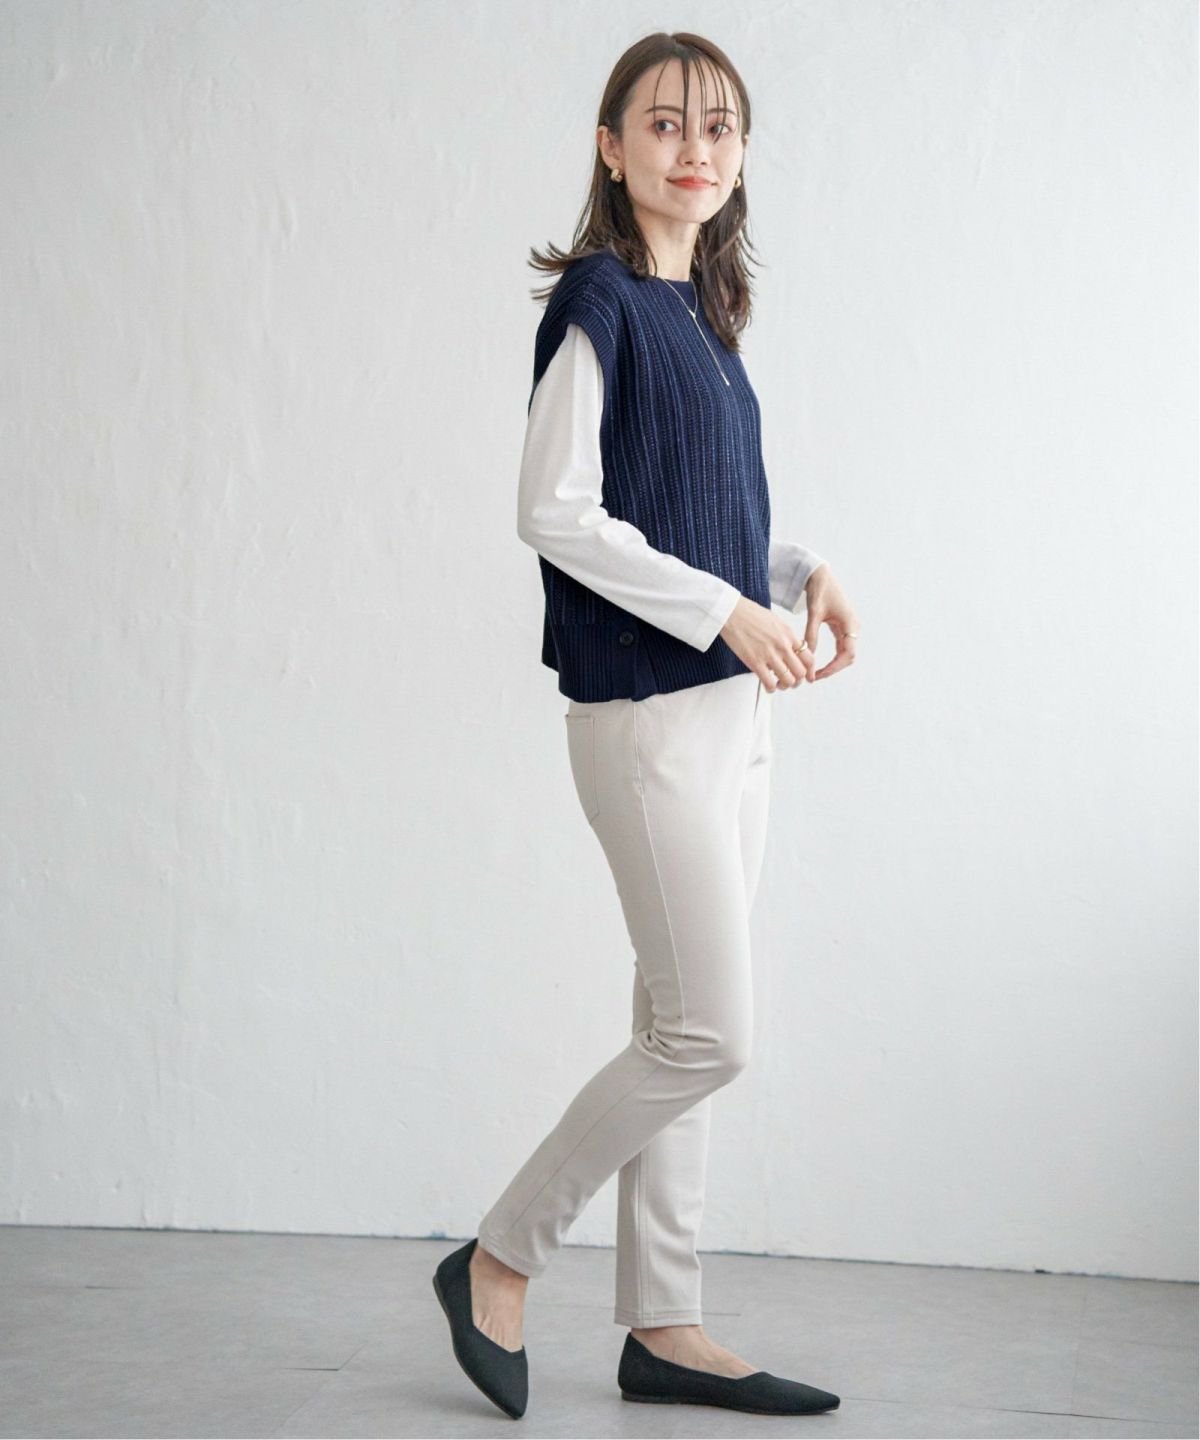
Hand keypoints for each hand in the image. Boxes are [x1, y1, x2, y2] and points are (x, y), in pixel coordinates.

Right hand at [719, 597, 814, 689]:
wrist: (731, 612)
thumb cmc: (749, 614)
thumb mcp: (775, 621)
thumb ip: (785, 636)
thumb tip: (791, 648)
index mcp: (789, 634)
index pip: (809, 658)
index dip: (809, 671)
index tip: (806, 676)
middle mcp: (783, 645)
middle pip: (800, 672)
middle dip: (797, 681)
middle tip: (791, 681)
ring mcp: (769, 654)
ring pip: (787, 680)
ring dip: (784, 686)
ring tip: (778, 684)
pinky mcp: (755, 662)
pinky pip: (769, 683)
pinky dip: (771, 689)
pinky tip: (768, 686)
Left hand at [801, 566, 859, 680]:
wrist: (822, 576)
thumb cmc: (819, 590)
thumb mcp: (814, 613)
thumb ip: (811, 634)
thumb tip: (808, 655)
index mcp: (849, 623)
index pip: (848, 653)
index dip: (834, 667)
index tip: (818, 674)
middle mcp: (853, 627)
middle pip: (849, 657)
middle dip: (834, 668)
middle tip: (814, 676)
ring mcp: (849, 627)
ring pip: (846, 653)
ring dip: (833, 665)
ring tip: (815, 672)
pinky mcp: (843, 627)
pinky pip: (841, 647)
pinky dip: (832, 657)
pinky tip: (818, 663)